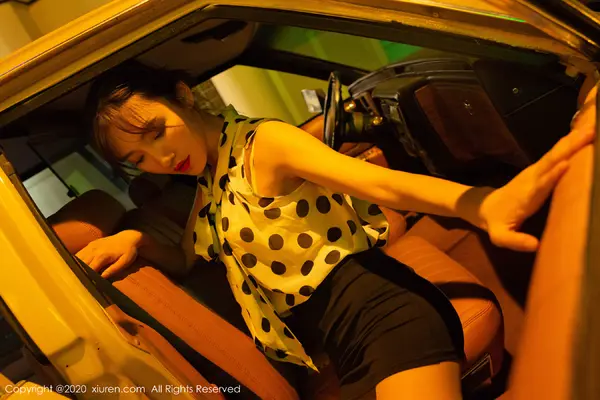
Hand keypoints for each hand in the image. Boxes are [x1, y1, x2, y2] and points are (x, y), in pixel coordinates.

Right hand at [76, 230, 141, 277]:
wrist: (129, 237)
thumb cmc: (128, 251)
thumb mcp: (125, 261)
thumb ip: (113, 270)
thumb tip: (102, 278)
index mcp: (102, 256)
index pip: (89, 269)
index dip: (86, 277)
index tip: (82, 286)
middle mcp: (94, 250)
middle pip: (81, 264)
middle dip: (78, 273)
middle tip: (75, 283)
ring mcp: (91, 246)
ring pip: (77, 258)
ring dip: (75, 267)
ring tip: (73, 277)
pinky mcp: (90, 244)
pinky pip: (79, 253)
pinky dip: (76, 260)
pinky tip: (75, 267)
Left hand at [480, 86, 595, 250]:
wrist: (486, 207)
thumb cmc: (497, 223)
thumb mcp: (501, 236)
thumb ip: (515, 240)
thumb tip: (535, 246)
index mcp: (525, 196)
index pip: (540, 185)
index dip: (552, 176)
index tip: (566, 164)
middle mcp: (531, 180)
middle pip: (551, 162)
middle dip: (569, 149)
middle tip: (590, 134)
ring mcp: (535, 172)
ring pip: (555, 153)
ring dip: (572, 141)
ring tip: (592, 128)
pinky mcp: (539, 169)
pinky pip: (556, 153)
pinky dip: (569, 143)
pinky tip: (582, 132)